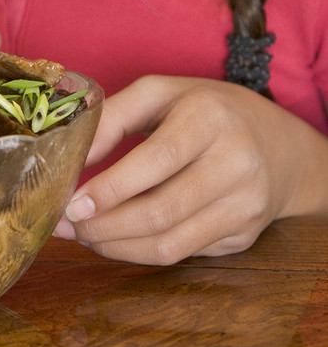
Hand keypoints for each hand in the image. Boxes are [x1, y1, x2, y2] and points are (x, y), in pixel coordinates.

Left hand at [52, 74, 327, 263]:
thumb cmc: (205, 111)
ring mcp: (245, 205)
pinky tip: (117, 239)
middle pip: (160, 211)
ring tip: (85, 236)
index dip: (111, 188)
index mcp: (211, 117)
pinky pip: (183, 253)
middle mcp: (235, 162)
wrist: (279, 145)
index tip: (72, 203)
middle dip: (105, 226)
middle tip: (67, 226)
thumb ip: (114, 116)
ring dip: (117, 246)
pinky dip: (141, 252)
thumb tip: (75, 155)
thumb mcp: (162, 92)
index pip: (156, 160)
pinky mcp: (245, 236)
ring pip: (170, 244)